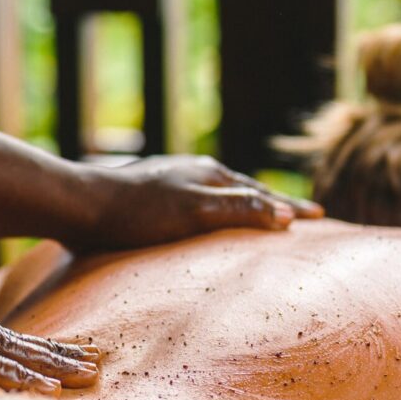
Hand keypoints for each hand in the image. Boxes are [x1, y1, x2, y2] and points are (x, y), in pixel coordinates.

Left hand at [76, 154, 323, 249]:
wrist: (80, 206)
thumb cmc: (136, 211)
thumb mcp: (195, 212)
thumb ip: (239, 211)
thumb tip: (286, 216)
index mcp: (208, 174)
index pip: (262, 194)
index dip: (290, 207)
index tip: (320, 216)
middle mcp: (191, 174)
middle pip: (244, 190)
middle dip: (273, 203)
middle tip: (300, 216)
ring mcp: (170, 184)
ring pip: (219, 196)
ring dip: (244, 206)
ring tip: (259, 217)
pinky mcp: (148, 200)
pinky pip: (196, 205)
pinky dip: (215, 214)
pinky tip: (204, 225)